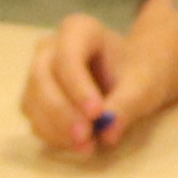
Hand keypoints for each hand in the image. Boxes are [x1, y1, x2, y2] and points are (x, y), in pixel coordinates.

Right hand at [25, 0, 177, 159]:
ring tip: (88, 147)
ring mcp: (38, 74)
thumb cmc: (139, 74)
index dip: (78, 87)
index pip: (67, 56)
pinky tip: (80, 146)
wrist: (134, 80)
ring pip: (33, 102)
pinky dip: (55, 137)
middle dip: (62, 112)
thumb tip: (108, 131)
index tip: (97, 114)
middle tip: (86, 137)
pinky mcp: (35, 100)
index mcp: (78, 29)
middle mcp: (50, 48)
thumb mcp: (144, 85)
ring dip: (57, 129)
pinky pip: (35, 120)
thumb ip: (128, 103)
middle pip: (41, 78)